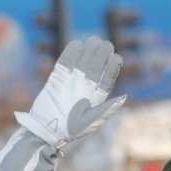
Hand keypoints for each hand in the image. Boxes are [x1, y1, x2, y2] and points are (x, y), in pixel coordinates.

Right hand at [14, 36, 125, 150]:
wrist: (46, 130)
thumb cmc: (70, 130)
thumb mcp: (91, 121)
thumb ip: (107, 109)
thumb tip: (124, 97)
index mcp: (96, 98)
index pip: (107, 79)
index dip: (112, 68)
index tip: (116, 58)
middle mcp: (85, 88)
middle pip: (95, 68)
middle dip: (101, 56)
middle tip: (106, 44)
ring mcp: (71, 82)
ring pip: (82, 63)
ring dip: (88, 52)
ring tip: (94, 40)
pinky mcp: (57, 79)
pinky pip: (64, 63)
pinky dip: (70, 54)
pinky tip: (76, 44)